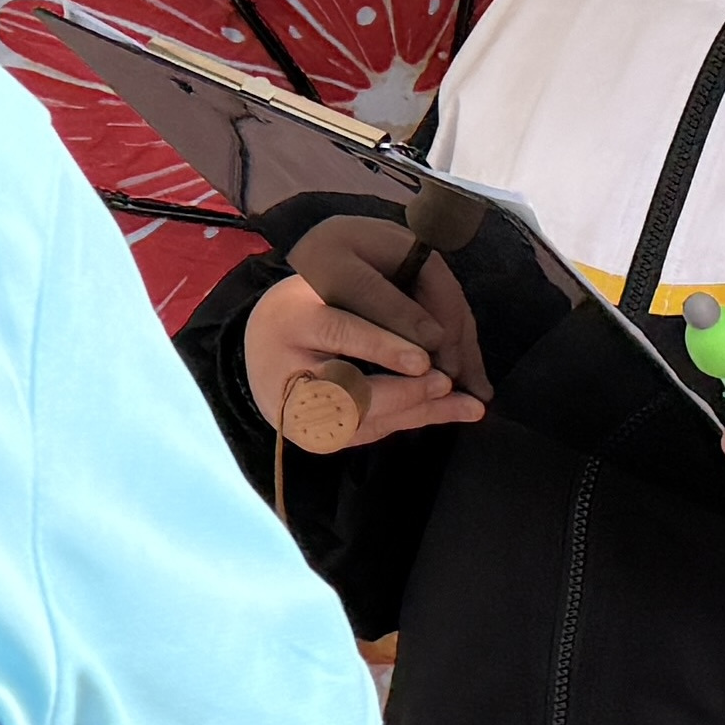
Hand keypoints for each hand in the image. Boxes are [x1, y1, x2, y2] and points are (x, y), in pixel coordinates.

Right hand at [247, 276, 481, 447]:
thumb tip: (436, 319)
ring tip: (466, 405)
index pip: (338, 333)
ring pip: (362, 421)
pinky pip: (368, 432)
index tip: (423, 358)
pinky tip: (450, 411)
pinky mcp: (313, 436)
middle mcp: (288, 373)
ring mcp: (296, 412)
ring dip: (416, 411)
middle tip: (445, 383)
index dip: (382, 348)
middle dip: (403, 392)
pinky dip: (412, 420)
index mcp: (293, 321)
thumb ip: (376, 300)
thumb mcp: (330, 287)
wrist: (259, 345)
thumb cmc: (308, 305)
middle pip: (348, 392)